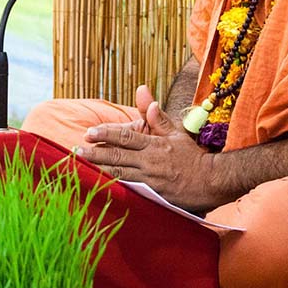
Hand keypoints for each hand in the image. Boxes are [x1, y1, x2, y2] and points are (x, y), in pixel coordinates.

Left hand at [75, 84, 219, 211]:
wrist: (213, 180)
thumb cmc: (192, 156)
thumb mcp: (176, 133)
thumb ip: (156, 117)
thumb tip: (143, 91)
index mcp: (155, 145)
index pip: (125, 137)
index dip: (106, 134)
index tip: (89, 132)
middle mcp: (150, 161)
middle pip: (117, 156)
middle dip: (94, 153)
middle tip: (75, 150)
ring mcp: (151, 180)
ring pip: (119, 174)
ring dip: (98, 171)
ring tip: (79, 168)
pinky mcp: (153, 196)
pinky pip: (130, 191)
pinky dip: (113, 188)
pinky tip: (98, 187)